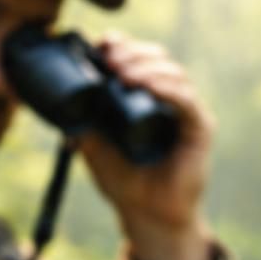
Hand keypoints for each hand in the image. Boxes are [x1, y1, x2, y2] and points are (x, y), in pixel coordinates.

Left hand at [77, 33, 214, 259]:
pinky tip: (147, 85)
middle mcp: (168, 99)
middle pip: (157, 58)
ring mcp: (186, 112)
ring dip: (147, 66)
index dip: (122, 46)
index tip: (100, 44)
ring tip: (123, 73)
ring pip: (173, 73)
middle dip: (132, 52)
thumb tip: (60, 98)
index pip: (138, 59)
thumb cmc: (124, 182)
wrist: (147, 216)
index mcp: (145, 97)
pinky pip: (186, 100)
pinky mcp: (200, 128)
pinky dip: (167, 88)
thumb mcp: (93, 146)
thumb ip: (82, 122)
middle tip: (110, 58)